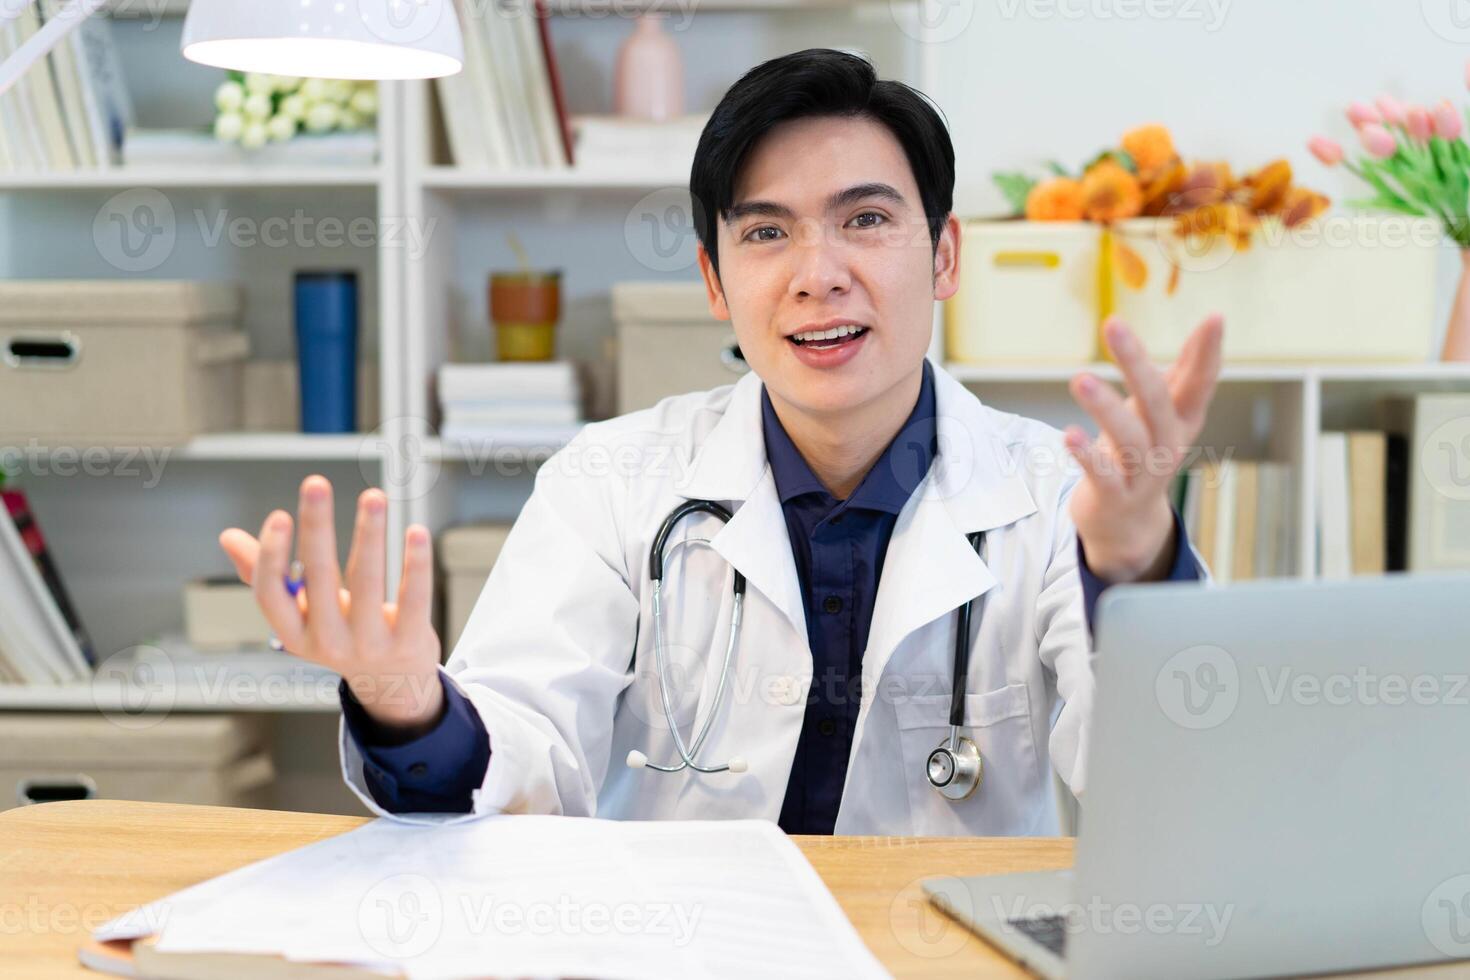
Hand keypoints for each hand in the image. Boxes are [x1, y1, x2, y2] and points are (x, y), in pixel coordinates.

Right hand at [218, 476, 444, 734]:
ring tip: (374, 495)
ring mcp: (370, 644)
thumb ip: (268, 576)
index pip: (270, 594)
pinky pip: (413, 597)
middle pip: (319, 577)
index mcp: (294, 633)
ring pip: (368, 581)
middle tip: (316, 483)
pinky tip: (416, 531)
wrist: (392, 683)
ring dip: (370, 534)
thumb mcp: (302, 616)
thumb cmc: (340, 635)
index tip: (279, 514)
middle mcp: (328, 641)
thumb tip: (227, 537)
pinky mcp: (408, 641)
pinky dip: (416, 564)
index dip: (271, 555)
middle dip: (317, 527)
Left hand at [1064, 313, 1223, 582]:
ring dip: (1104, 407)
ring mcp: (1143, 474)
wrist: (1127, 524)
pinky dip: (1086, 455)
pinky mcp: (1114, 495)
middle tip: (1113, 323)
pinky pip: (1102, 474)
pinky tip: (1069, 434)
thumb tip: (1211, 323)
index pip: (1199, 383)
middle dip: (1135, 362)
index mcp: (1181, 421)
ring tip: (1079, 378)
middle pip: (1157, 402)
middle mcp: (1168, 445)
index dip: (1207, 353)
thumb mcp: (1164, 413)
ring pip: (1129, 438)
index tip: (1215, 317)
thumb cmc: (1142, 454)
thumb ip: (1185, 373)